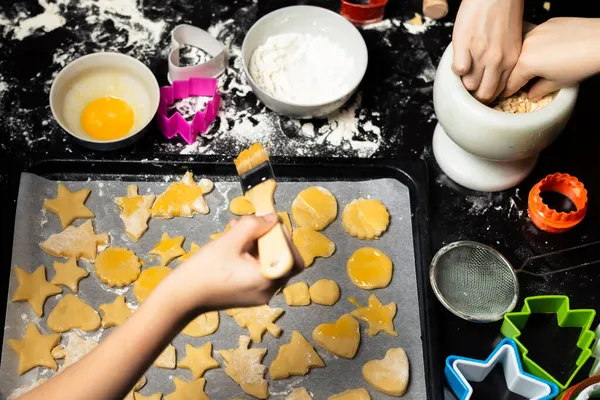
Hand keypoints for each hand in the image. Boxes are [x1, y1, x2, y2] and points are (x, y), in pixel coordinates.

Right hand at [158, 214, 303, 314]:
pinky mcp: (246, 294)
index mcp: (268, 281)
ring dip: (255, 244)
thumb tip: (273, 218)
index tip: (267, 227)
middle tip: (250, 225)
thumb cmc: (204, 270)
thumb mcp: (230, 240)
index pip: (293, 259)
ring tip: (235, 229)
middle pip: (280, 260)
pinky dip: (248, 256)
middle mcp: (268, 291)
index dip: (284, 240)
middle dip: (267, 239)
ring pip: (266, 263)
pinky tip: (231, 242)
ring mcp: (257, 295)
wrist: (179, 298)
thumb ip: (254, 225)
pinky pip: (255, 271)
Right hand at [452, 0, 523, 102]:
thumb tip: (494, 76)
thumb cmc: (503, 12)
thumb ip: (506, 59)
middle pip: (484, 94)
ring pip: (469, 85)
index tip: (483, 89)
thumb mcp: (513, 41)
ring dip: (464, 80)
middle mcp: (498, 61)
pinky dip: (456, 68)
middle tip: (471, 84)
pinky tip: (459, 57)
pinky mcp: (465, 46)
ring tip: (466, 68)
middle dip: (476, 93)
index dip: (489, 93)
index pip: (499, 92)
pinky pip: (458, 70)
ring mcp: (481, 54)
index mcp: (512, 61)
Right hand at [503, 18, 599, 99]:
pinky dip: (540, 45)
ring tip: (542, 64)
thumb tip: (532, 93)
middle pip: (516, 64)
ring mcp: (537, 32)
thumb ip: (539, 90)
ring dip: (529, 58)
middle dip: (520, 73)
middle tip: (528, 81)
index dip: (509, 91)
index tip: (508, 94)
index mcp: (525, 63)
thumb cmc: (582, 62)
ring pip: (525, 49)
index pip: (511, 82)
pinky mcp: (547, 23)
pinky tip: (553, 50)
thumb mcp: (558, 83)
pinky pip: (537, 37)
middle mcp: (526, 45)